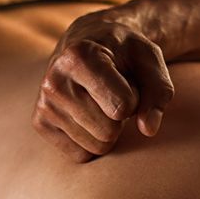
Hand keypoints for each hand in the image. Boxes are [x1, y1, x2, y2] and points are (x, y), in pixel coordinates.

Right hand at [33, 10, 174, 161]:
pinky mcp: (40, 124)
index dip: (135, 99)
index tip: (126, 80)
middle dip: (120, 118)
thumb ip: (159, 91)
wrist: (87, 42)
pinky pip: (81, 155)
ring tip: (99, 100)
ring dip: (107, 129)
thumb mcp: (150, 59)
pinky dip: (92, 140)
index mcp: (79, 57)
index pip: (122, 107)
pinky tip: (86, 113)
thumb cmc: (123, 52)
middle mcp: (54, 81)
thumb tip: (148, 129)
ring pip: (97, 146)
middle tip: (112, 93)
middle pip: (109, 132)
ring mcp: (44, 104)